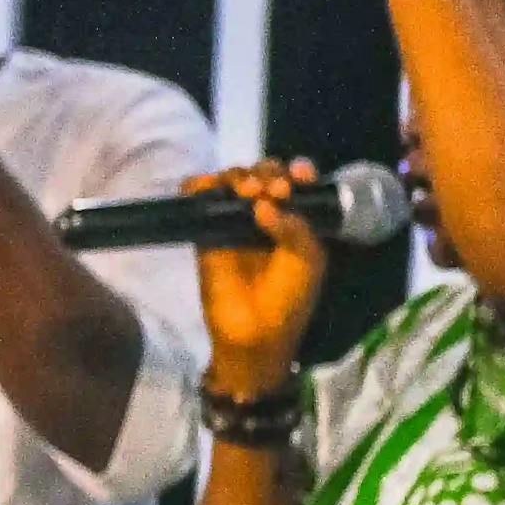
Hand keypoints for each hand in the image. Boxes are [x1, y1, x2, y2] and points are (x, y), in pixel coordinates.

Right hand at [194, 161, 329, 388]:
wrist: (254, 333)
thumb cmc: (289, 299)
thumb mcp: (307, 262)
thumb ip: (294, 227)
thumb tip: (263, 202)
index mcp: (298, 219)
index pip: (298, 182)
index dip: (298, 172)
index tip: (298, 178)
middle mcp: (267, 214)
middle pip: (264, 174)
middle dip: (268, 173)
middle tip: (272, 190)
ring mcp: (234, 221)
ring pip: (232, 180)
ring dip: (239, 176)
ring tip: (246, 191)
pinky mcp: (205, 231)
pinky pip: (198, 198)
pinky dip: (199, 185)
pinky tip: (207, 186)